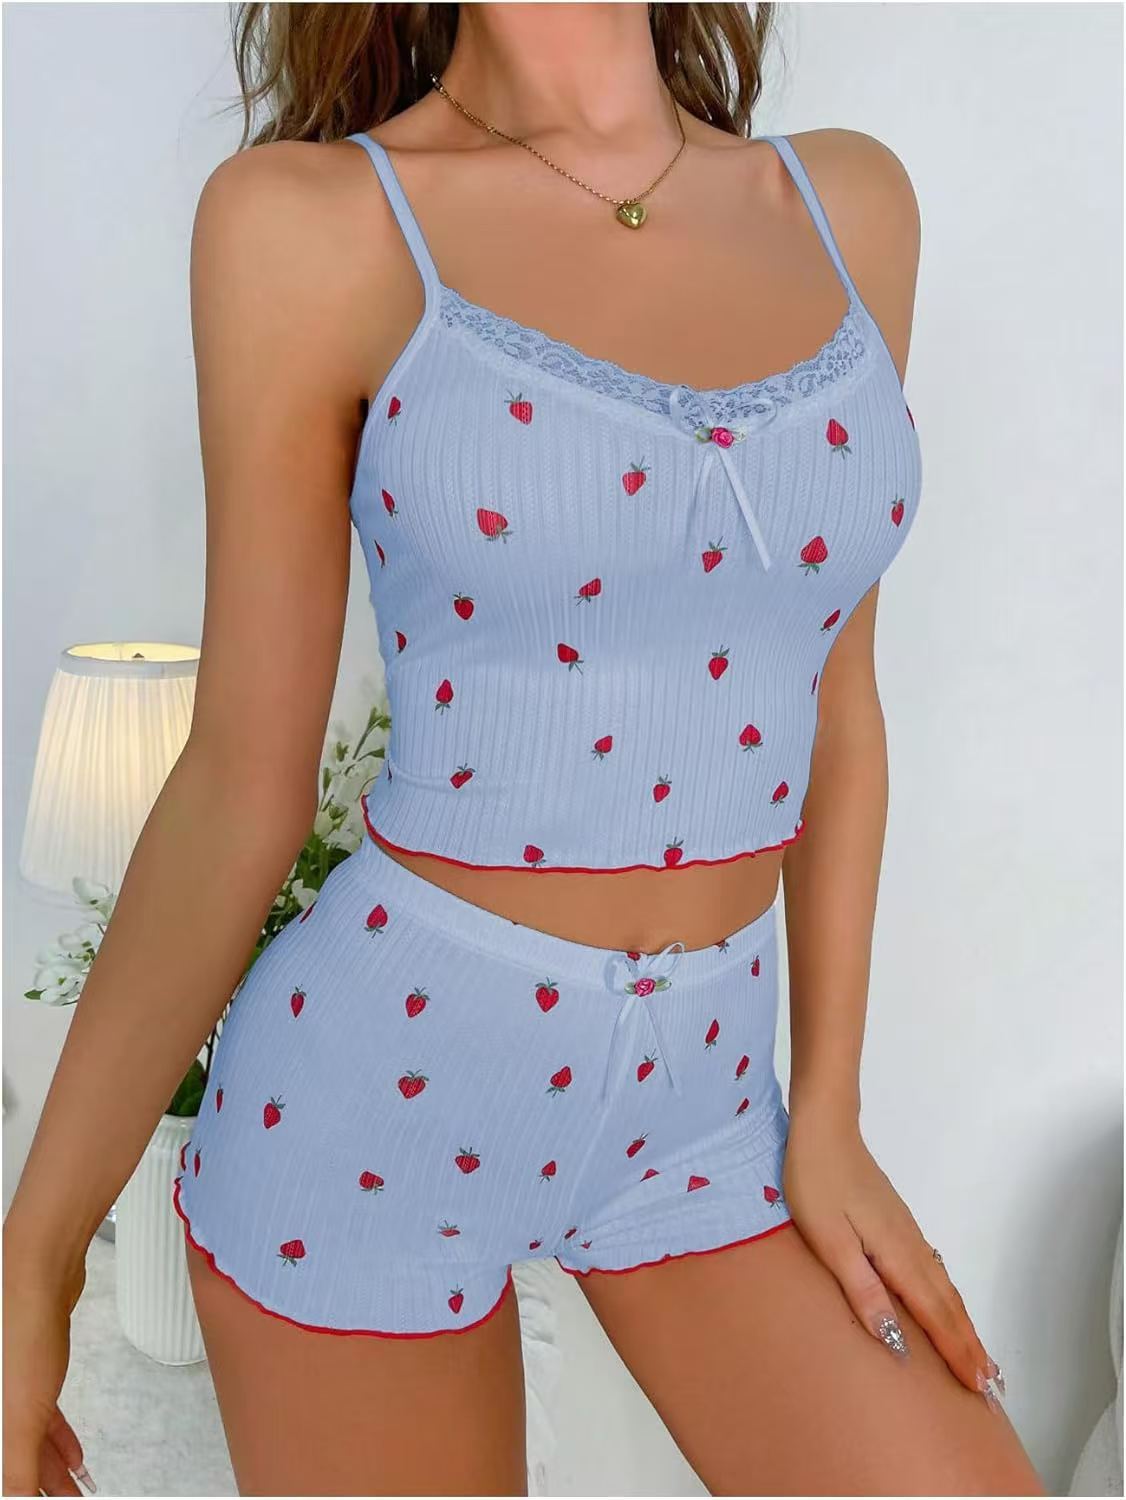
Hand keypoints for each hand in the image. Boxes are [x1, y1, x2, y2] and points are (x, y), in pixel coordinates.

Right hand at [3, 1251, 92, 1495]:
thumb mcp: (18, 1420)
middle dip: (40, 1489)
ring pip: (26, 1443)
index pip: (3, 1476)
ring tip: (77, 1490)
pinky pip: (37, 1418)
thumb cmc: (19, 1338)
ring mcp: (4, 1389)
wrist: (37, 1276)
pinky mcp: (25, 1371)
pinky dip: (55, 1440)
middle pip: (11, 1462)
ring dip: (51, 1471)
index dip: (24, 1494)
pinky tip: (75, 1458)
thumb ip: (15, 1473)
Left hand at [782, 1110, 1003, 1406]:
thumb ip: (862, 1289)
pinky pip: (932, 1270)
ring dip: (962, 1323)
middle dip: (970, 1345)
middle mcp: (909, 1245)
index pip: (932, 1314)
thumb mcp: (830, 1240)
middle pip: (947, 1303)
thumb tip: (893, 1340)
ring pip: (942, 1286)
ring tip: (978, 1355)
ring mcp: (905, 1230)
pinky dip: (946, 1297)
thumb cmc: (817, 1181)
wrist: (824, 1127)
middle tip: (993, 1386)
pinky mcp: (896, 1220)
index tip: (979, 1387)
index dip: (955, 1352)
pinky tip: (944, 1302)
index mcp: (895, 1254)